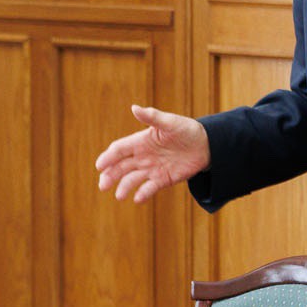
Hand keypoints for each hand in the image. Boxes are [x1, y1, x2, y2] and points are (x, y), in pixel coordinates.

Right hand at [94, 105, 209, 202]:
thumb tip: (134, 108)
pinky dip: (142, 194)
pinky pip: (149, 188)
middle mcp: (143, 156)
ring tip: (119, 196)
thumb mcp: (170, 122)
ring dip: (123, 187)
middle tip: (102, 185)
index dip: (108, 157)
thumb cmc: (187, 130)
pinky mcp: (163, 179)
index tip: (99, 166)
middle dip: (110, 175)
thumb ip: (152, 117)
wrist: (207, 145)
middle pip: (121, 167)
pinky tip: (137, 199)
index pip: (119, 150)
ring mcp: (152, 169)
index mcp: (141, 141)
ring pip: (132, 179)